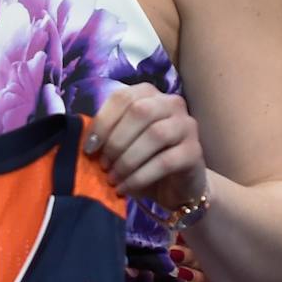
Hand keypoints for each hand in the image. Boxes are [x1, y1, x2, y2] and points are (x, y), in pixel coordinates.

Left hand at [86, 84, 207, 209]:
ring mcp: (187, 125)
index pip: (123, 97)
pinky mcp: (195, 151)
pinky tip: (125, 187)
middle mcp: (172, 103)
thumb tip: (86, 142)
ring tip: (113, 178)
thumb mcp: (123, 143)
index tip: (89, 148)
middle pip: (140, 111)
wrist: (178, 186)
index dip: (103, 122)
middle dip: (116, 141)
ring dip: (128, 159)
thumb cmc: (145, 160)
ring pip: (155, 134)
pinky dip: (140, 176)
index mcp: (150, 94)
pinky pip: (165, 161)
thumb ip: (108, 134)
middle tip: (104, 165)